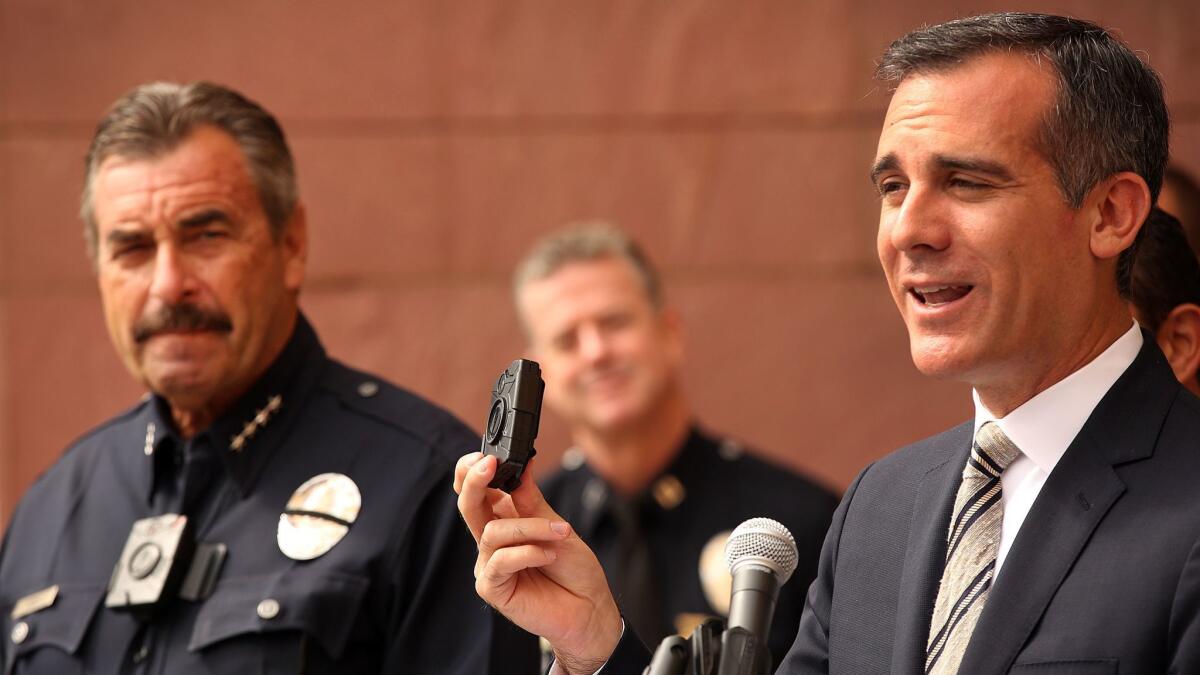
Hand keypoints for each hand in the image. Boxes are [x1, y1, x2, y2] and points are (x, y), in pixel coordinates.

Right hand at [454, 452, 621, 674]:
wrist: (589, 608)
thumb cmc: (574, 568)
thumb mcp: (558, 525)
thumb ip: (533, 500)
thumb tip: (523, 465)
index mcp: (506, 519)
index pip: (478, 491)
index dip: (473, 471)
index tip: (488, 456)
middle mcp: (493, 540)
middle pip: (468, 505)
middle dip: (474, 481)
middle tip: (490, 465)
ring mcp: (490, 564)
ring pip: (492, 532)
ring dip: (529, 528)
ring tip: (559, 534)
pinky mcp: (492, 588)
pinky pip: (500, 561)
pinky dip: (527, 553)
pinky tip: (549, 555)